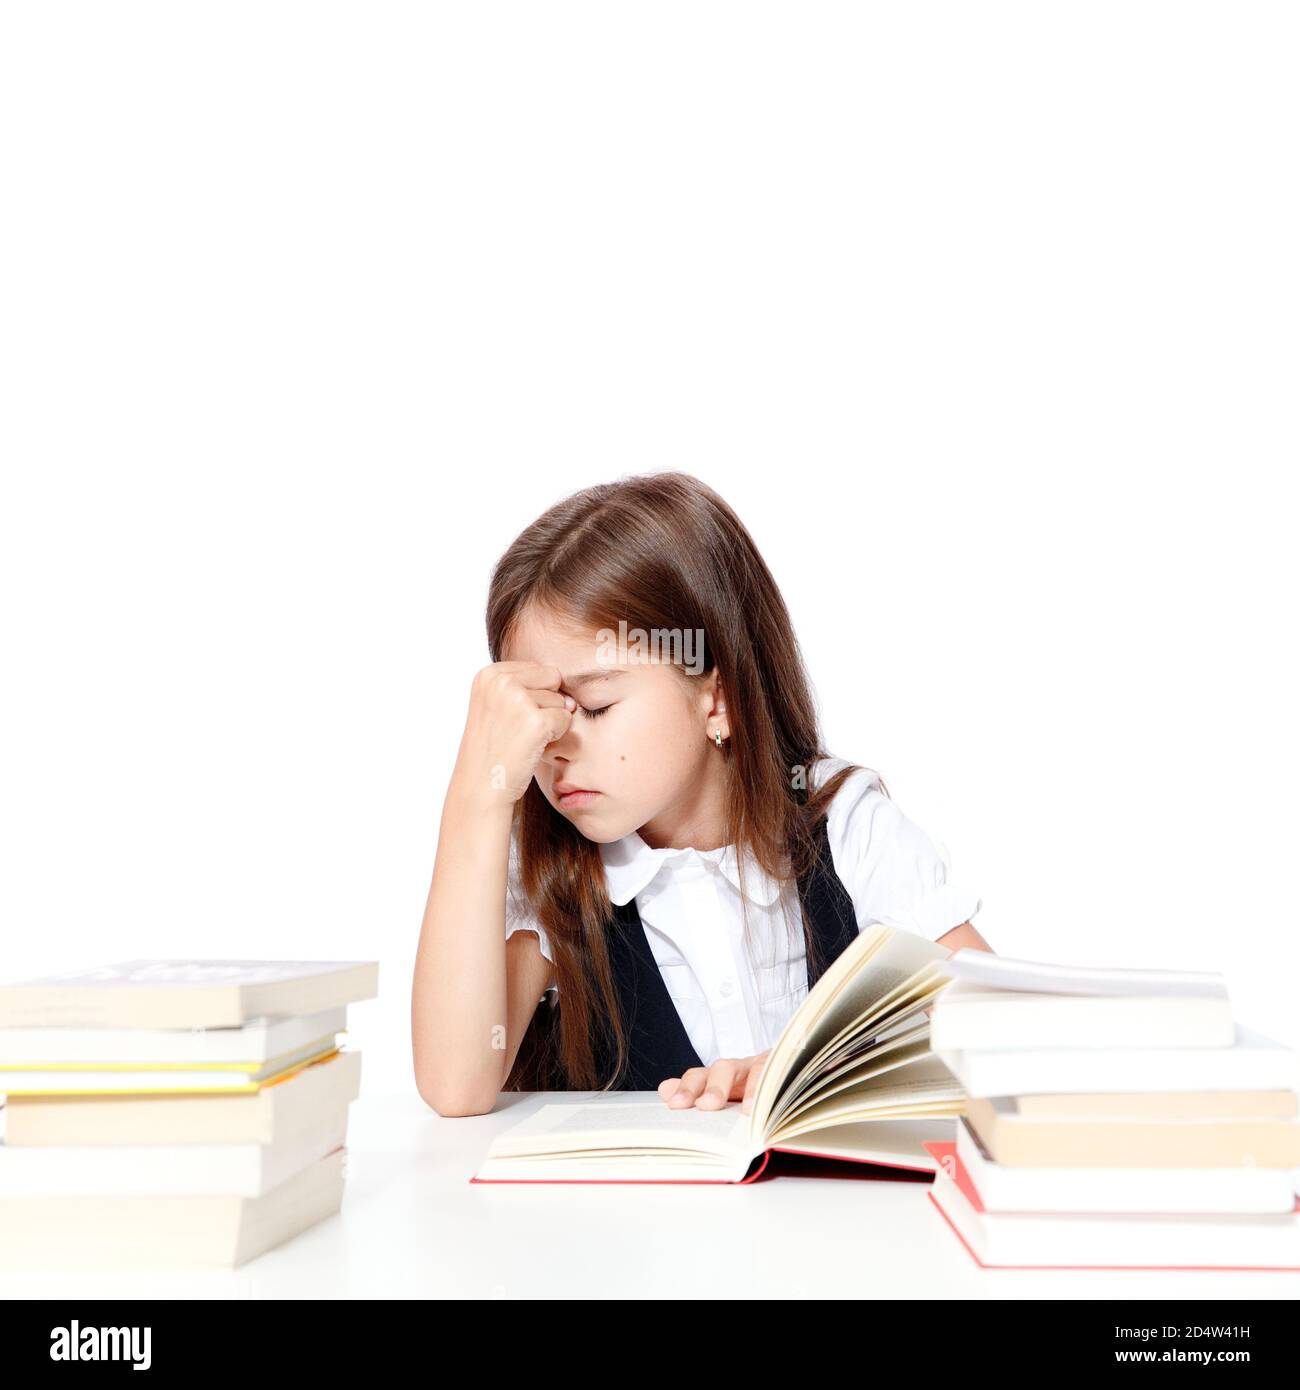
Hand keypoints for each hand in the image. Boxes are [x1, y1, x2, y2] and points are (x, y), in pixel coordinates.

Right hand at [449, 661, 576, 807]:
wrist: (480, 787)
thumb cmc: (493, 750)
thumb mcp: (499, 707)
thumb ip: (532, 690)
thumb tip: (572, 700)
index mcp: (490, 674)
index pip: (539, 670)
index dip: (534, 696)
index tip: (510, 718)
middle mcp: (502, 681)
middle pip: (552, 679)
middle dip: (545, 705)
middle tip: (518, 729)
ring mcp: (519, 700)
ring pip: (561, 701)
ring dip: (549, 722)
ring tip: (521, 739)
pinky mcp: (537, 721)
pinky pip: (566, 719)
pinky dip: (555, 736)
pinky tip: (532, 747)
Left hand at [658, 1051, 771, 1114]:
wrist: (780, 1071)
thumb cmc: (744, 1088)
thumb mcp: (719, 1094)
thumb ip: (693, 1090)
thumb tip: (665, 1089)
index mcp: (717, 1076)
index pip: (698, 1076)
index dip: (686, 1088)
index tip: (674, 1103)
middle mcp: (737, 1069)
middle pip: (722, 1068)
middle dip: (713, 1087)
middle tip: (706, 1105)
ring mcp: (760, 1068)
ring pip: (752, 1068)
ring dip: (752, 1089)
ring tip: (746, 1111)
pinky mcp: (779, 1070)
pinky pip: (776, 1075)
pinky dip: (770, 1090)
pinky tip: (767, 1107)